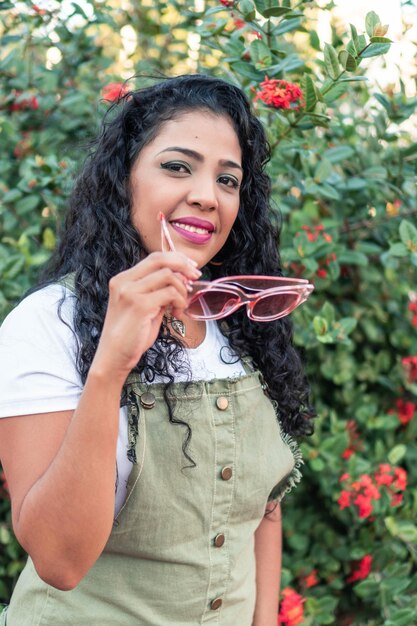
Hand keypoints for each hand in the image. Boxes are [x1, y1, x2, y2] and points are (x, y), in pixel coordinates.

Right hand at [91, 251, 200, 381]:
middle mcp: (124, 281)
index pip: (154, 258)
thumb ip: (157, 292)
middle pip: (161, 260)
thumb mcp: (144, 307)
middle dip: (183, 266)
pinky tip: (176, 314)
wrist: (113, 357)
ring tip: (180, 307)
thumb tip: (181, 280)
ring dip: (182, 290)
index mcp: (123, 279)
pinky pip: (170, 293)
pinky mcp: (140, 305)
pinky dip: (179, 302)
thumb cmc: (130, 335)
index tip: (191, 268)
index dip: (176, 259)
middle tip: (196, 278)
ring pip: (168, 276)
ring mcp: (130, 292)